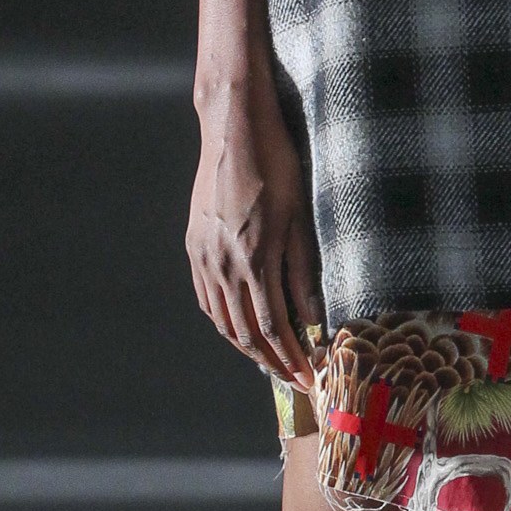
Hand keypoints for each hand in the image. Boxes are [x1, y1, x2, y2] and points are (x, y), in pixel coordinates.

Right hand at [187, 74, 323, 389]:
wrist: (233, 130)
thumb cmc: (276, 165)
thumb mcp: (301, 216)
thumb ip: (303, 271)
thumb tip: (315, 319)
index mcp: (255, 259)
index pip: (274, 328)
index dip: (292, 358)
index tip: (310, 377)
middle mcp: (224, 265)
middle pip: (246, 333)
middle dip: (272, 362)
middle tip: (294, 380)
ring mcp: (204, 256)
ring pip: (222, 320)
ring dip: (247, 347)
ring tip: (271, 361)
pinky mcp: (194, 246)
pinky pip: (206, 298)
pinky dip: (224, 321)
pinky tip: (239, 327)